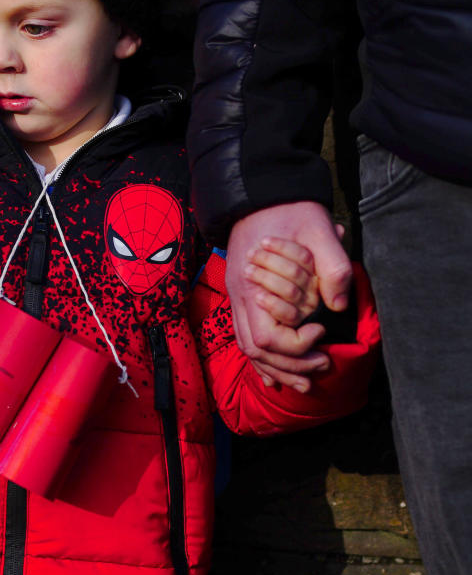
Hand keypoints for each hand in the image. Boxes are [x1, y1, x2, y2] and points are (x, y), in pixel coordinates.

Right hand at [226, 202, 352, 391]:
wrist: (259, 193)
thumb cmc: (289, 210)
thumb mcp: (318, 228)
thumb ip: (332, 266)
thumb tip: (338, 306)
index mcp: (253, 283)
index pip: (267, 336)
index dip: (296, 345)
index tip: (322, 332)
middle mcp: (240, 295)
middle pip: (255, 349)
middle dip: (290, 365)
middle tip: (323, 365)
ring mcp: (237, 296)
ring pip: (248, 347)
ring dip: (276, 368)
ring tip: (306, 380)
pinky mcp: (242, 296)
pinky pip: (245, 336)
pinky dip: (261, 360)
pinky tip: (274, 375)